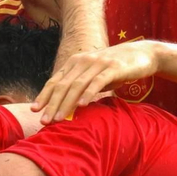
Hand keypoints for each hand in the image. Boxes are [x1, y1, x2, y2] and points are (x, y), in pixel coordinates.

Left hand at [32, 38, 159, 123]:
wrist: (142, 54)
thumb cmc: (115, 68)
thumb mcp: (94, 76)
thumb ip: (80, 87)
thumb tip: (66, 106)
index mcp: (75, 62)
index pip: (55, 80)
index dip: (44, 95)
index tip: (34, 110)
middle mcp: (83, 61)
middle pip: (63, 85)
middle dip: (52, 104)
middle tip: (44, 121)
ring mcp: (97, 63)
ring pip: (77, 85)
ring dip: (66, 103)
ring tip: (58, 118)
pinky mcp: (113, 68)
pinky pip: (97, 82)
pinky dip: (89, 94)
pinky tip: (82, 106)